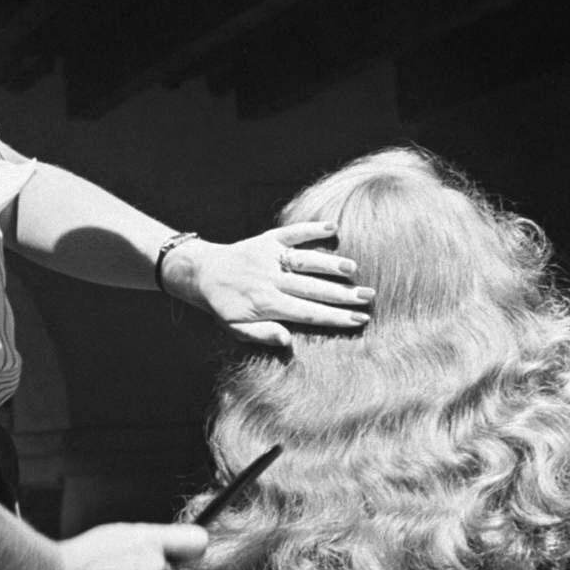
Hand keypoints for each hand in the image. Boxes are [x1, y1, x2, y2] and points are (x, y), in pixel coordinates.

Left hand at [160, 222, 373, 345]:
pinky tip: (332, 228)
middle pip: (313, 289)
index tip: (360, 320)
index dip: (336, 317)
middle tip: (368, 297)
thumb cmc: (224, 306)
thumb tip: (288, 341)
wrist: (201, 273)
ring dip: (330, 263)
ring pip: (304, 261)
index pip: (308, 313)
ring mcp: (270, 257)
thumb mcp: (236, 329)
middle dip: (343, 294)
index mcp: (267, 304)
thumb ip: (261, 335)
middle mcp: (271, 279)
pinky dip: (310, 229)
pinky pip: (291, 233)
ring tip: (353, 268)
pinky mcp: (267, 239)